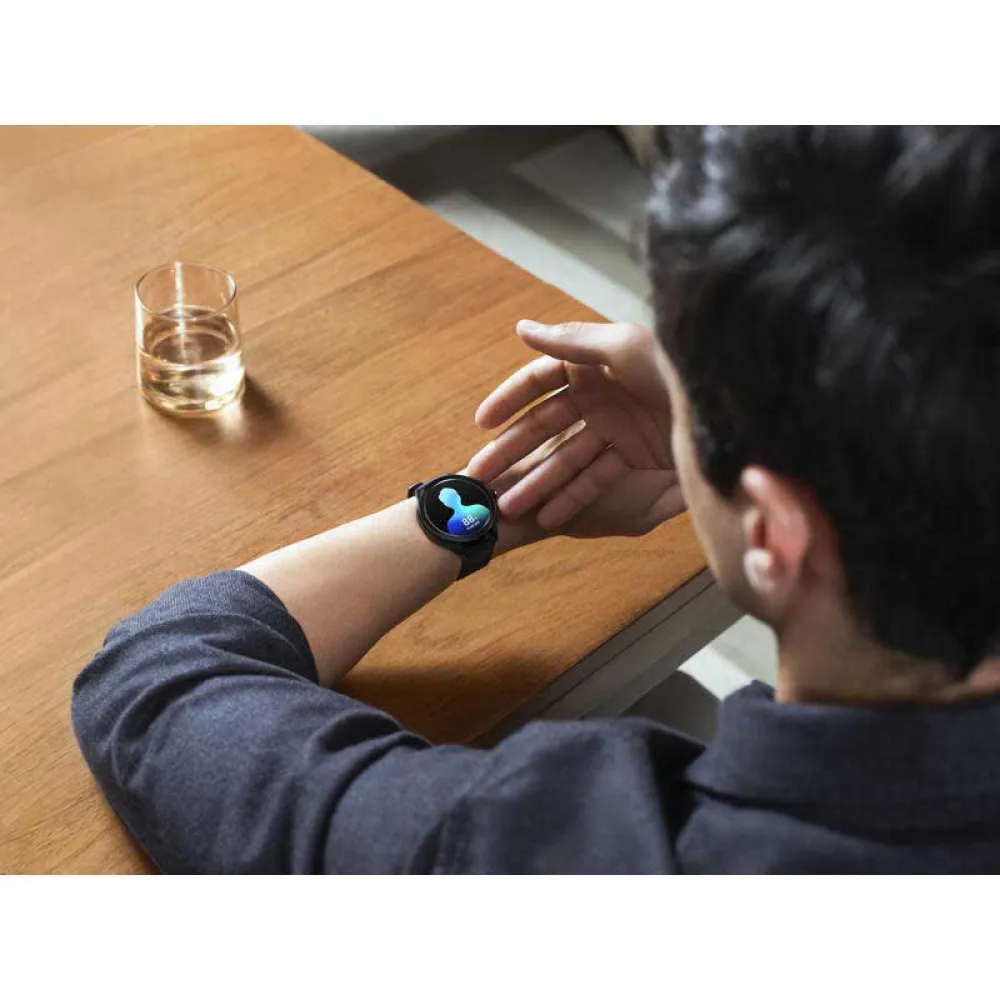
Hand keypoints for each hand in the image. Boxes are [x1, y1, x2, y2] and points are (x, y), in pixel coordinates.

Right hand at [468, 320, 681, 530]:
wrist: (729, 403)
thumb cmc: (672, 368)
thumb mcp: (622, 346)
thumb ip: (570, 340)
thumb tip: (521, 329)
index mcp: (595, 365)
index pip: (540, 381)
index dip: (509, 400)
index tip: (481, 423)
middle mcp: (602, 397)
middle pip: (546, 426)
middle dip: (513, 451)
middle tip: (480, 476)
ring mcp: (617, 430)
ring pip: (565, 457)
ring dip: (536, 481)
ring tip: (508, 505)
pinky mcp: (636, 459)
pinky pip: (596, 479)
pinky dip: (572, 496)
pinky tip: (548, 515)